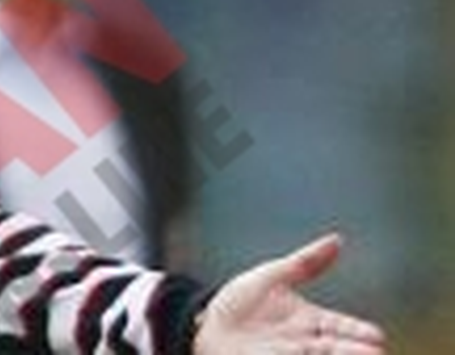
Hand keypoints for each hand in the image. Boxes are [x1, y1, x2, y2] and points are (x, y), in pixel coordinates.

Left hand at [194, 233, 385, 353]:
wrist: (205, 324)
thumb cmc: (240, 302)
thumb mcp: (273, 277)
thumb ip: (306, 262)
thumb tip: (338, 239)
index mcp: (310, 321)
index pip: (340, 327)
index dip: (357, 332)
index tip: (377, 336)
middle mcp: (304, 343)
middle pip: (335, 349)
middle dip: (354, 352)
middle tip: (375, 353)